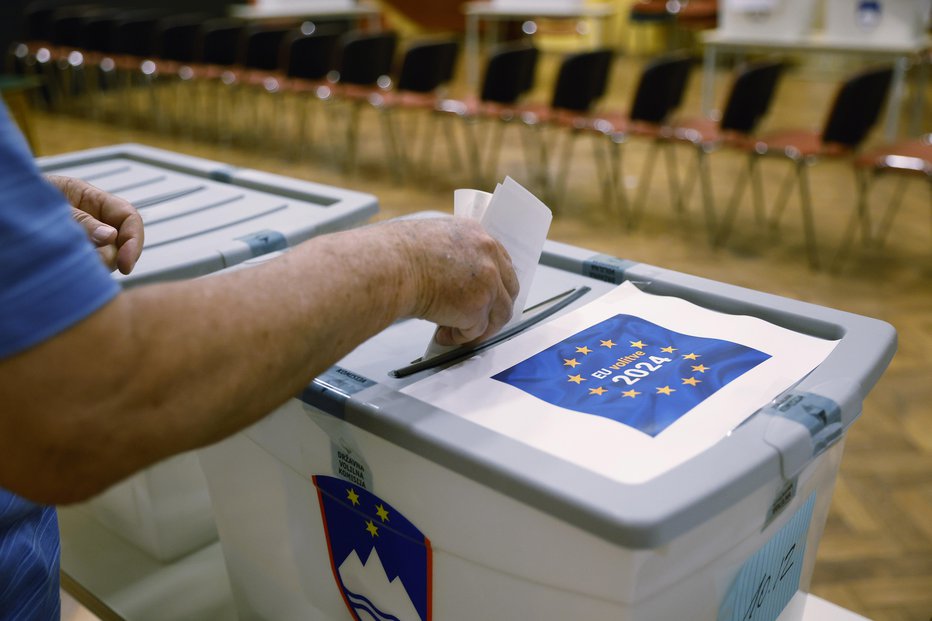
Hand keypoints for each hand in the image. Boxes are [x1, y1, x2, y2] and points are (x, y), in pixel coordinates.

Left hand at [46, 175, 143, 274]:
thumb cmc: (16, 198)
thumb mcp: (50, 207)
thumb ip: (80, 221)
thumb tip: (109, 237)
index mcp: (90, 198)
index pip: (128, 218)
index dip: (133, 241)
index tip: (125, 264)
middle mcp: (92, 219)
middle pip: (120, 243)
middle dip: (109, 258)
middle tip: (87, 264)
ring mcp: (83, 239)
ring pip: (104, 259)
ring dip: (91, 265)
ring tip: (66, 260)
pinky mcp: (74, 256)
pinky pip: (88, 268)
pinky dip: (80, 271)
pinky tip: (63, 267)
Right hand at [390, 217, 518, 345]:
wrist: (390, 266)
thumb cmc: (397, 254)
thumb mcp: (433, 241)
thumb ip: (453, 256)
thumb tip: (453, 280)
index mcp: (476, 234)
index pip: (501, 262)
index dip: (496, 283)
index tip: (488, 296)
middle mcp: (488, 256)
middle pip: (508, 289)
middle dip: (495, 308)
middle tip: (479, 320)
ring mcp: (487, 283)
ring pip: (498, 314)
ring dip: (479, 327)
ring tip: (457, 332)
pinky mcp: (477, 308)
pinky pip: (476, 331)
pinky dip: (460, 338)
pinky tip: (443, 335)